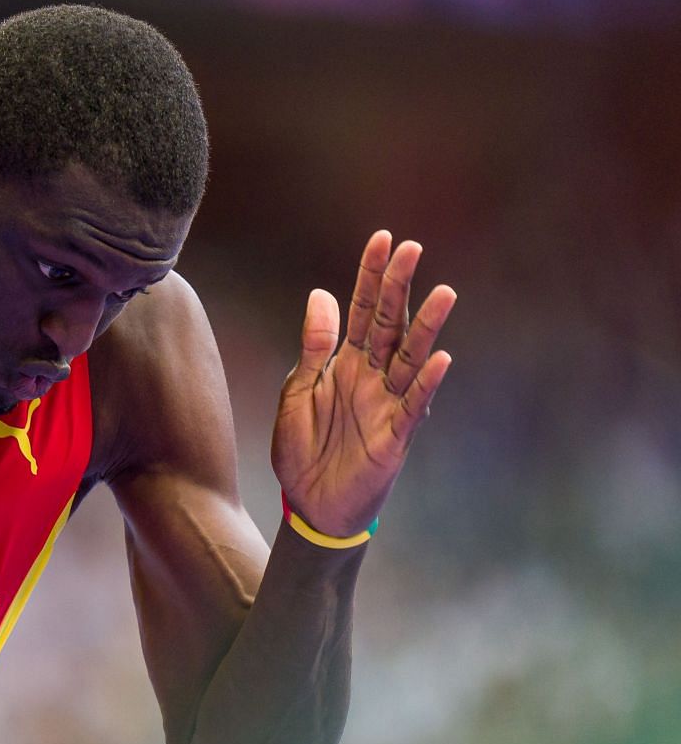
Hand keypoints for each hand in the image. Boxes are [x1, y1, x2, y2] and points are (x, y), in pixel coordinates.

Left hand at [272, 230, 455, 537]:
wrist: (309, 503)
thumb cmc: (304, 448)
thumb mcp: (297, 391)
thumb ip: (314, 347)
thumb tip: (320, 294)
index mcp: (345, 362)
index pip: (361, 310)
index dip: (370, 276)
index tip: (382, 239)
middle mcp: (372, 375)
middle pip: (389, 323)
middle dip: (398, 286)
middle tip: (412, 248)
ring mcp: (388, 403)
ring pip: (412, 357)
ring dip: (427, 326)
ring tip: (445, 292)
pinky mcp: (397, 435)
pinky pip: (414, 405)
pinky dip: (427, 383)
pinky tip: (441, 358)